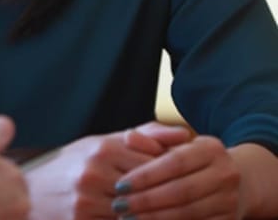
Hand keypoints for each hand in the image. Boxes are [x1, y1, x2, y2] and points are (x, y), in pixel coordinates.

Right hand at [24, 124, 190, 219]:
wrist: (33, 193)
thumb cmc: (72, 167)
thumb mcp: (102, 143)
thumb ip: (144, 136)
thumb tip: (184, 134)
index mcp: (102, 148)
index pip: (155, 161)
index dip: (173, 173)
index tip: (184, 180)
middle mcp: (95, 172)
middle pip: (149, 188)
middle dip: (168, 197)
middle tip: (186, 202)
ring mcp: (88, 200)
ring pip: (139, 213)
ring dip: (154, 215)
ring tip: (168, 213)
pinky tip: (142, 217)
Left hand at [112, 134, 241, 218]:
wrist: (230, 181)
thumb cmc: (189, 159)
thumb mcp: (172, 143)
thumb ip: (148, 139)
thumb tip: (129, 138)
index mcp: (211, 149)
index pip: (174, 163)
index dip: (146, 175)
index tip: (120, 185)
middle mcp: (226, 174)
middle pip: (181, 191)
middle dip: (146, 200)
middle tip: (119, 205)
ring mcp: (230, 201)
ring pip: (188, 213)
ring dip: (155, 218)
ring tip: (128, 218)